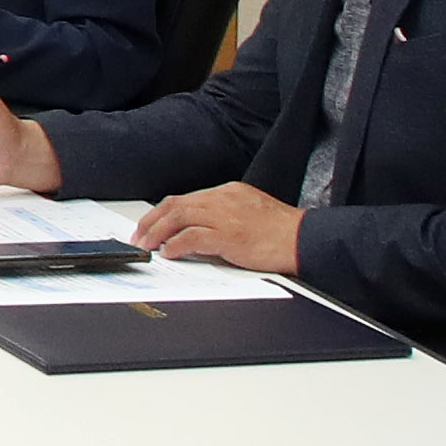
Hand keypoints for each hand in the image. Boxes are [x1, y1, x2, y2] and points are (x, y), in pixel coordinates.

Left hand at [138, 183, 303, 273]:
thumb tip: (198, 231)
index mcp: (229, 192)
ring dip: (157, 232)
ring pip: (179, 217)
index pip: (187, 198)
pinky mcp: (229, 235)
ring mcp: (226, 216)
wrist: (306, 239)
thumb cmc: (283, 232)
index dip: (164, 212)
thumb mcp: (250, 213)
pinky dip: (176, 245)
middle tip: (139, 236)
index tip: (151, 224)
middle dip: (152, 221)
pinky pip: (193, 237)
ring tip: (147, 245)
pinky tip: (169, 253)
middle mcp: (223, 199)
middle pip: (176, 205)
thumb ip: (225, 215)